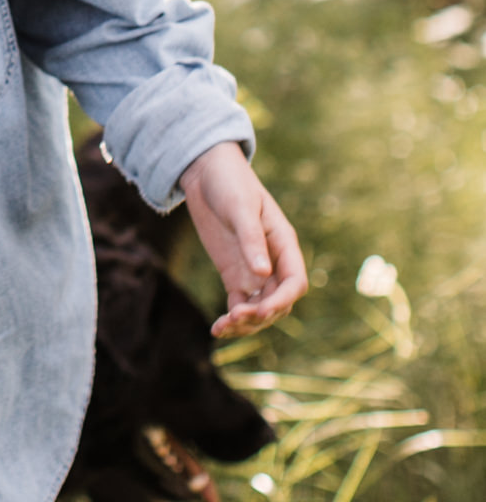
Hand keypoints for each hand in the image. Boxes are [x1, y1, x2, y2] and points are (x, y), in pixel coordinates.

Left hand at [179, 141, 307, 337]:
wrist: (206, 173)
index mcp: (284, 243)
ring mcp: (253, 270)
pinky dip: (232, 319)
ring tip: (222, 327)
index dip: (282, 300)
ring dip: (246, 323)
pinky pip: (239, 304)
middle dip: (260, 315)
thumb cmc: (229, 182)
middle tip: (234, 318)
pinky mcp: (234, 275)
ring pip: (259, 308)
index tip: (261, 310)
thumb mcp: (240, 207)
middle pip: (278, 301)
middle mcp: (273, 261)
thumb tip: (263, 274)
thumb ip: (251, 239)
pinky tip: (217, 329)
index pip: (295, 282)